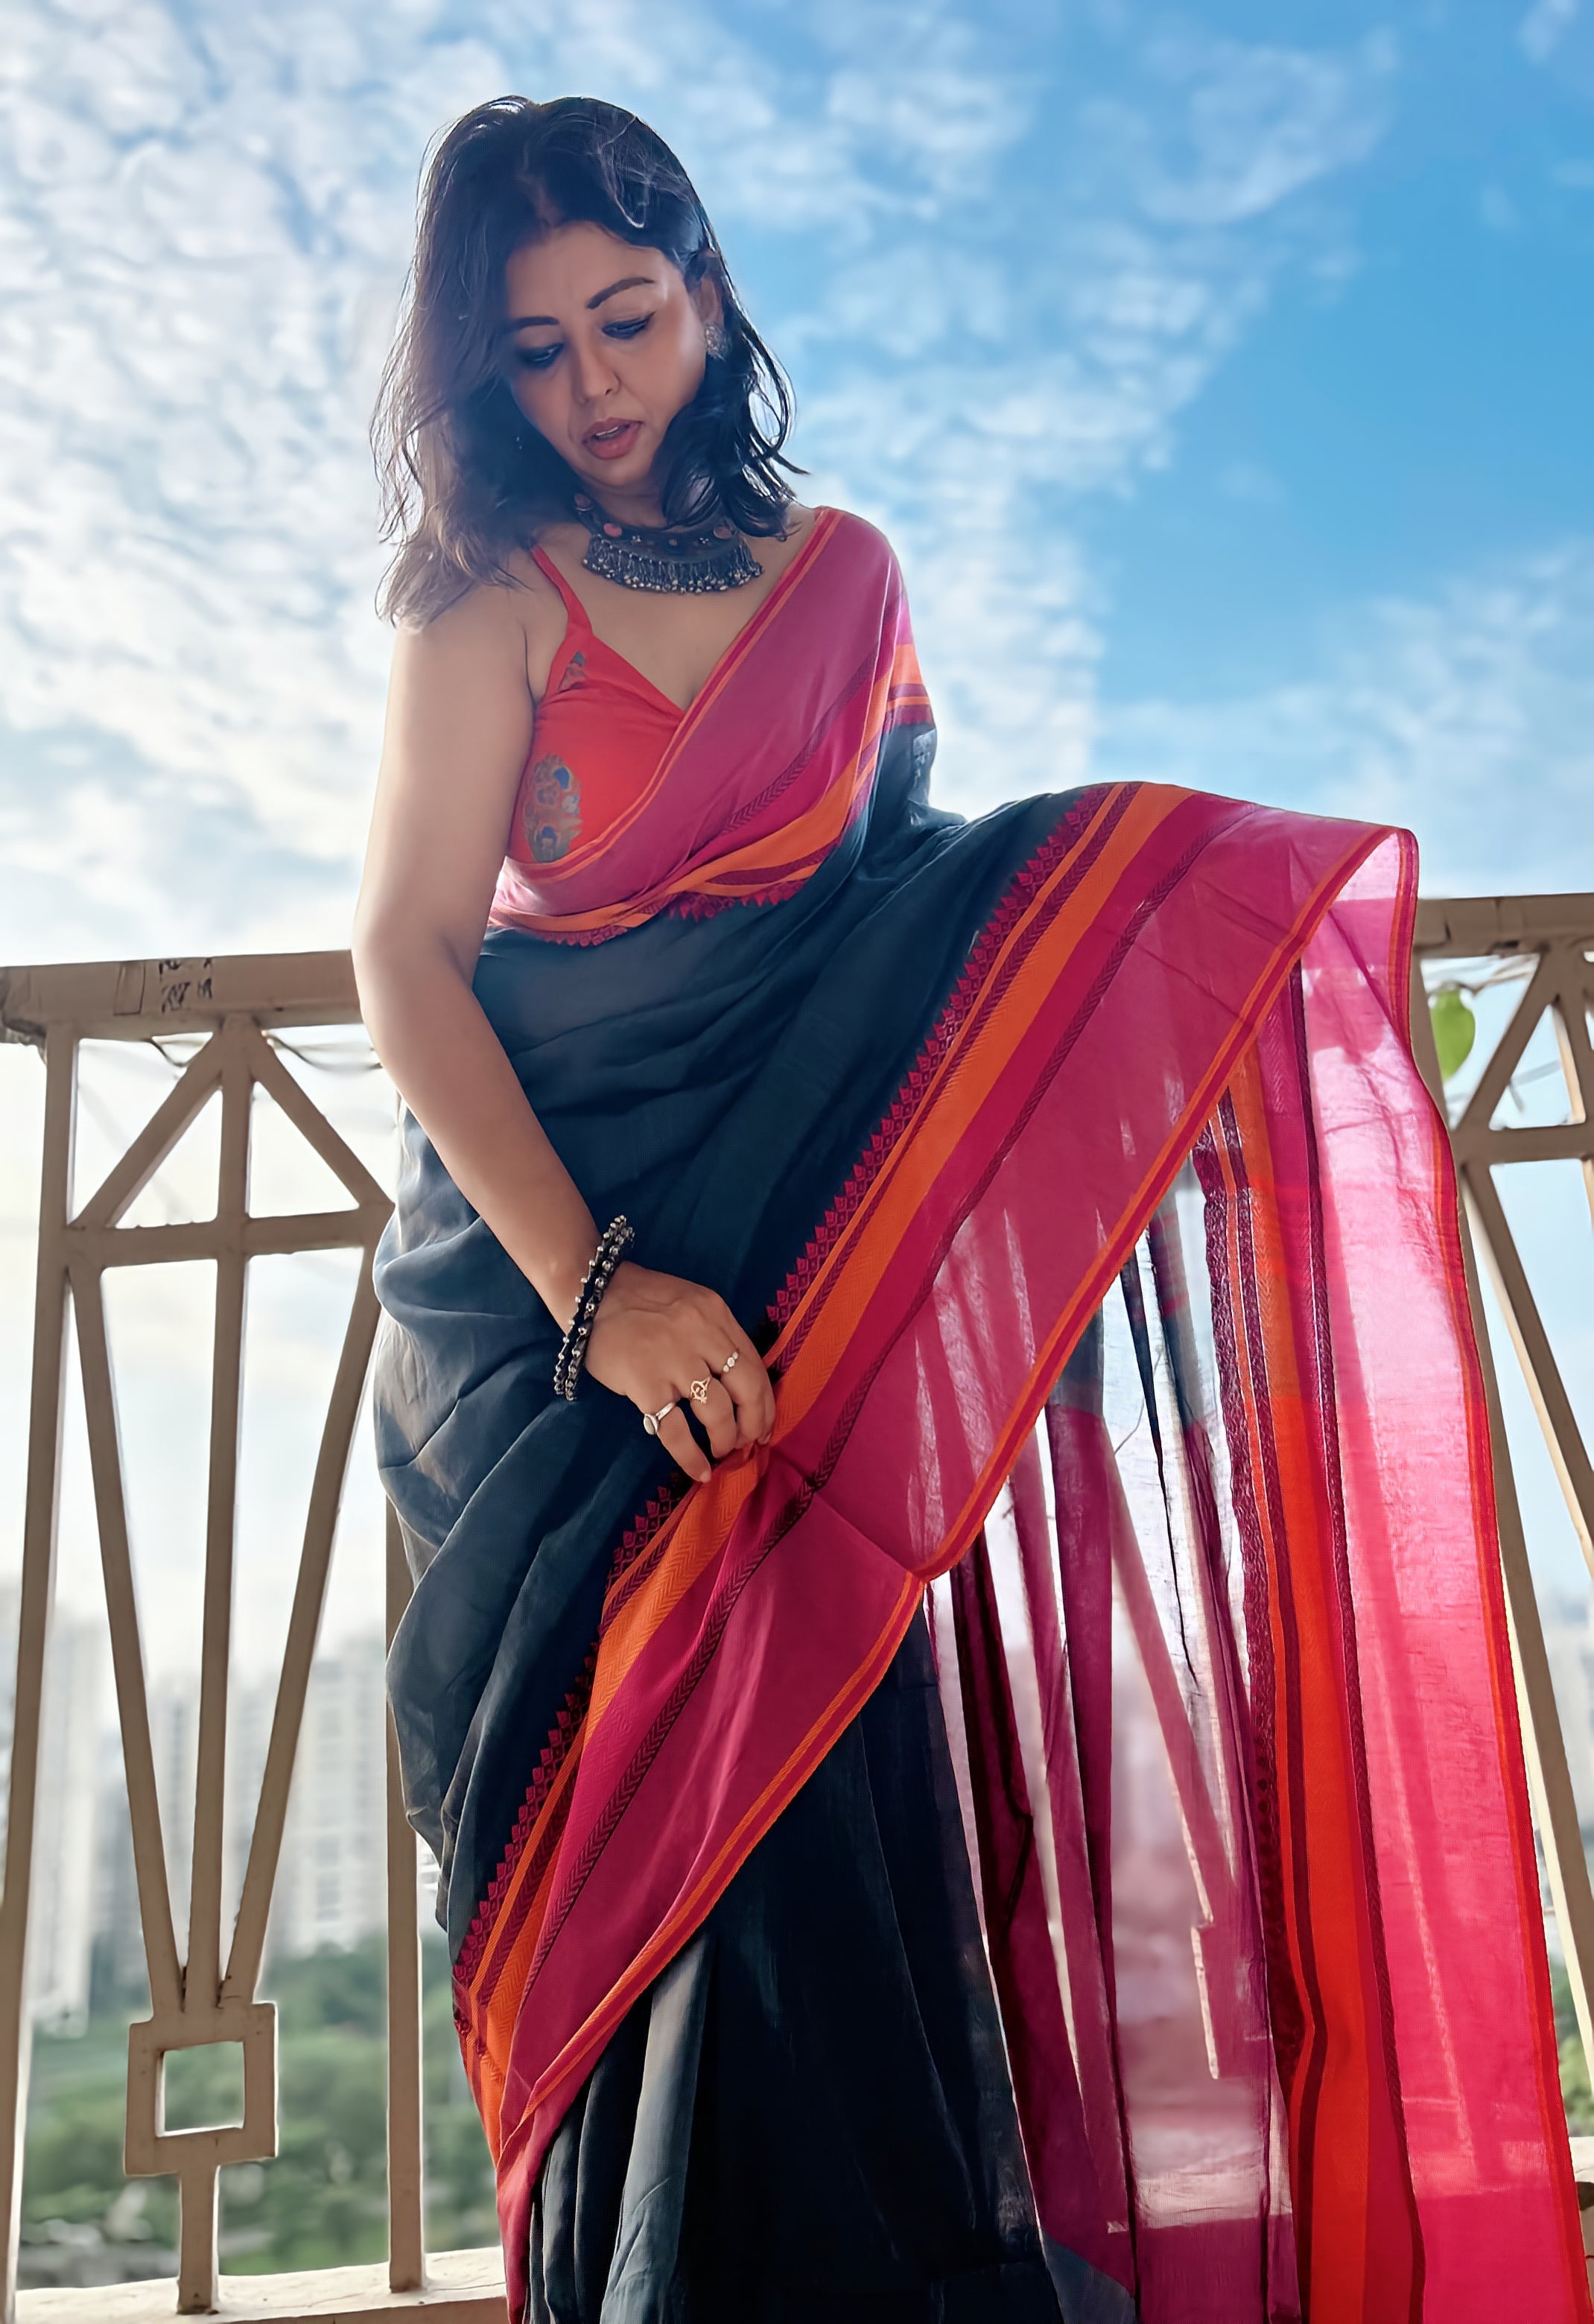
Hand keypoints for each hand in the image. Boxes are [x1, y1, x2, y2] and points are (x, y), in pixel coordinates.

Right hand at [582, 1261, 774, 1484]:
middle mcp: (702, 1335)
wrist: (590, 1296)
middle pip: (746, 1389)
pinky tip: (699, 1471)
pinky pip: (676, 1431)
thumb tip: (735, 1386)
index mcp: (716, 1315)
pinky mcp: (647, 1386)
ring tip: (722, 1451)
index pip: (754, 1364)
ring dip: (726, 1438)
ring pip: (717, 1412)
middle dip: (753, 1423)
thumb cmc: (639, 1301)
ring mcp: (674, 1361)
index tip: (764, 1424)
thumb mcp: (689, 1305)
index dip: (764, 1401)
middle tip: (749, 1442)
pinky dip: (691, 1456)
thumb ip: (714, 1336)